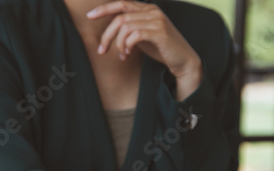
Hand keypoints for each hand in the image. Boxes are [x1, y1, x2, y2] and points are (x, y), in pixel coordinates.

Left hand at [87, 1, 202, 99]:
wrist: (183, 61)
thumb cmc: (162, 49)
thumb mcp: (143, 36)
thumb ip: (130, 29)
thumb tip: (111, 29)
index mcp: (148, 9)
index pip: (122, 3)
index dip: (104, 8)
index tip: (90, 16)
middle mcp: (152, 11)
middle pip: (120, 16)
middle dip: (107, 34)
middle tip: (102, 50)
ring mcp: (157, 20)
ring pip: (125, 26)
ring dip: (118, 44)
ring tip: (122, 56)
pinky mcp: (160, 32)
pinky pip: (135, 35)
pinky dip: (127, 46)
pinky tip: (128, 55)